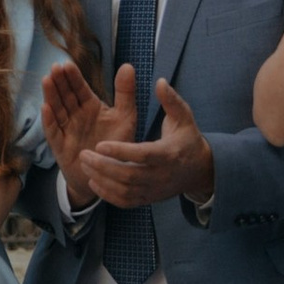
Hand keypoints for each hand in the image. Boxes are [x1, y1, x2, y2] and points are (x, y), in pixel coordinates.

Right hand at [42, 57, 135, 208]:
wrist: (109, 175)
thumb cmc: (117, 144)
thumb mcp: (125, 117)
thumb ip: (126, 93)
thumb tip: (127, 65)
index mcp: (90, 106)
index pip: (80, 88)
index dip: (73, 77)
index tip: (67, 64)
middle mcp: (76, 115)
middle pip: (65, 96)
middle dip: (60, 82)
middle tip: (55, 67)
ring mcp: (67, 130)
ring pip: (57, 110)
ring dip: (51, 95)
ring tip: (46, 80)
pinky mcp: (61, 146)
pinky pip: (54, 132)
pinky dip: (50, 121)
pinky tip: (46, 108)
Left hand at [80, 75, 214, 209]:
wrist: (200, 170)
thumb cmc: (187, 139)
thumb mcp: (184, 117)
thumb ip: (171, 100)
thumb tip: (159, 82)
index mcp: (168, 153)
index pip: (142, 155)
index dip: (120, 151)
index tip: (100, 144)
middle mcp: (161, 175)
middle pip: (129, 177)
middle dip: (103, 167)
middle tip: (83, 154)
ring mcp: (155, 190)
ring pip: (124, 192)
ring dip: (101, 180)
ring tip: (84, 164)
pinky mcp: (149, 199)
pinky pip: (125, 202)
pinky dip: (107, 195)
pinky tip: (93, 180)